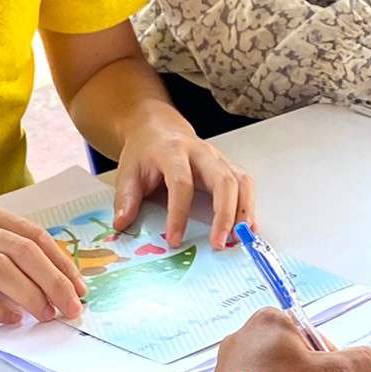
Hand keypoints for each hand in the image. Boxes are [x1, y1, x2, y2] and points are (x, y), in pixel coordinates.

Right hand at [0, 198, 87, 323]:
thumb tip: (36, 272)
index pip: (33, 234)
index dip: (62, 262)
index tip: (80, 285)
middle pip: (25, 251)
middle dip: (57, 282)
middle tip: (74, 308)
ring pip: (2, 270)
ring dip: (32, 296)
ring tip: (48, 316)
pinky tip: (11, 320)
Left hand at [112, 114, 253, 248]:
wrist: (158, 128)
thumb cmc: (144, 152)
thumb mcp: (127, 171)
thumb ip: (126, 198)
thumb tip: (122, 224)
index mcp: (172, 152)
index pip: (181, 183)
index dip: (179, 214)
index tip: (175, 240)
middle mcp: (201, 152)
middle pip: (222, 181)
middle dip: (224, 214)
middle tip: (220, 243)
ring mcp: (218, 159)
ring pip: (240, 182)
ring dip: (243, 211)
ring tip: (240, 238)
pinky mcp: (227, 166)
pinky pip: (245, 184)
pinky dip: (249, 207)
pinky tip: (247, 228)